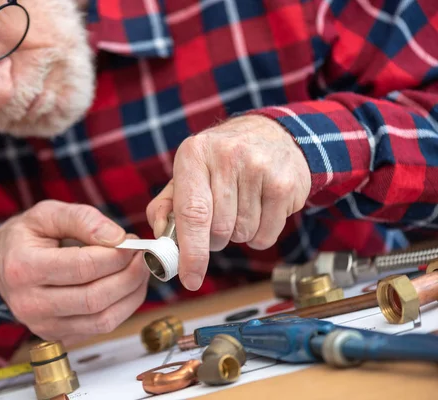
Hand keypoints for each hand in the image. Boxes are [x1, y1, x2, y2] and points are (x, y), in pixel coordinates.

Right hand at [0, 200, 149, 345]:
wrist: (3, 266)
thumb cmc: (27, 236)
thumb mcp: (47, 213)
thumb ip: (83, 219)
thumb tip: (118, 238)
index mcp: (23, 268)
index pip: (81, 267)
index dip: (115, 256)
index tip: (132, 243)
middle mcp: (29, 303)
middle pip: (94, 298)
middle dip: (129, 276)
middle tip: (142, 256)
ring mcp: (43, 325)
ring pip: (102, 320)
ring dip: (131, 294)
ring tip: (139, 270)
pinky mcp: (58, 336)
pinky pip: (100, 328)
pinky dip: (123, 307)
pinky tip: (127, 285)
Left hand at [146, 115, 310, 290]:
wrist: (272, 134)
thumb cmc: (222, 161)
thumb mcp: (189, 172)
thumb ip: (166, 206)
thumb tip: (161, 237)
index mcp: (195, 154)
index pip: (191, 213)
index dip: (190, 251)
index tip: (190, 278)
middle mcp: (227, 157)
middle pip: (218, 229)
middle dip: (214, 239)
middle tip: (217, 221)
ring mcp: (259, 168)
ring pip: (242, 234)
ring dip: (238, 234)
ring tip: (240, 207)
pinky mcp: (285, 184)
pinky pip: (266, 235)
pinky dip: (259, 235)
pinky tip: (260, 210)